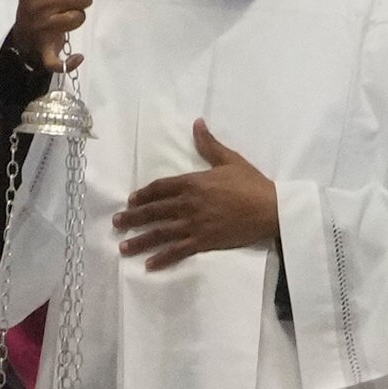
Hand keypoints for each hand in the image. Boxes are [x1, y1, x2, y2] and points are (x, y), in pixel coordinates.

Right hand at [13, 0, 91, 68]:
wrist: (23, 35)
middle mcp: (35, 4)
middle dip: (78, 1)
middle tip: (64, 5)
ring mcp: (40, 28)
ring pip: (80, 18)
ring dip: (76, 18)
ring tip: (63, 18)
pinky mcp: (44, 50)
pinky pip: (60, 60)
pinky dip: (69, 62)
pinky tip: (76, 57)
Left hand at [118, 122, 279, 269]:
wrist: (270, 208)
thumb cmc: (252, 184)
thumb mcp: (230, 160)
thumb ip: (209, 145)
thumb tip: (197, 123)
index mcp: (193, 182)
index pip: (161, 187)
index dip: (144, 194)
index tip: (131, 201)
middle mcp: (188, 203)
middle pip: (154, 210)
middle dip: (133, 217)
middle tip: (116, 222)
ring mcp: (194, 224)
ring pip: (160, 233)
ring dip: (140, 240)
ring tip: (123, 247)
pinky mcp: (204, 241)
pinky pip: (178, 251)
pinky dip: (162, 258)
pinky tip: (149, 265)